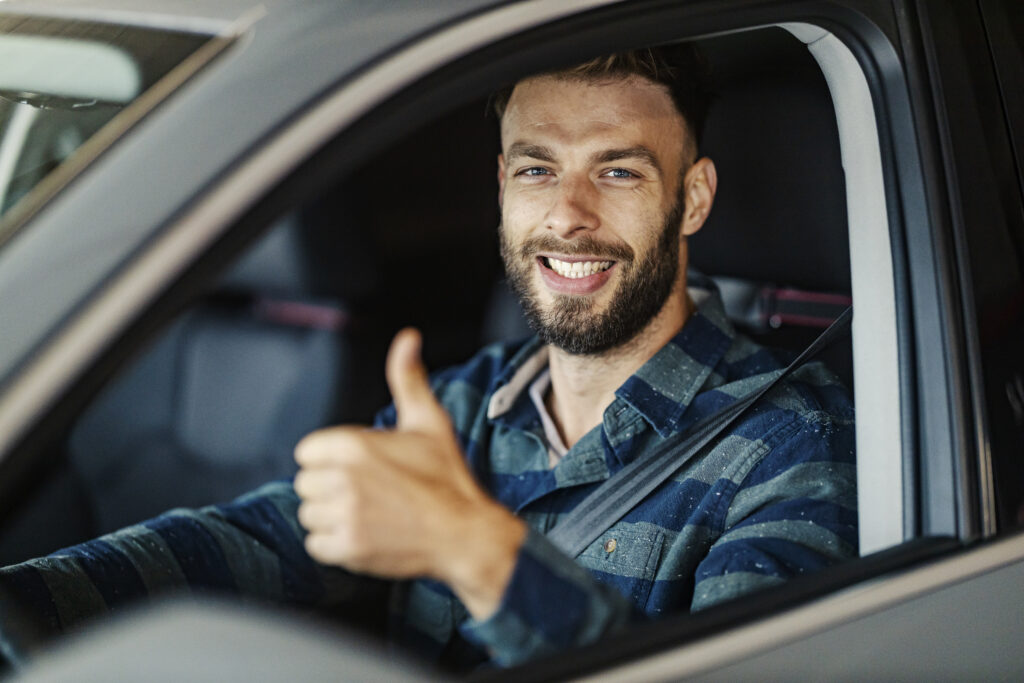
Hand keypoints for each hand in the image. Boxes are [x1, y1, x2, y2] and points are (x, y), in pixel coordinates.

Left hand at [294, 328, 525, 618]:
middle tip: (367, 492)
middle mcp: (345, 478)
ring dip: (331, 517)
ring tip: (366, 513)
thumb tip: (407, 338)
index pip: (307, 451)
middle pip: (305, 483)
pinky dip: (334, 545)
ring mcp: (346, 514)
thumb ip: (407, 378)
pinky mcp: (349, 547)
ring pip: (309, 514)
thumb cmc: (447, 477)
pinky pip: (315, 545)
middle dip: (330, 488)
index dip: (331, 460)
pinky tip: (363, 534)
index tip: (359, 468)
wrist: (465, 532)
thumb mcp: (429, 421)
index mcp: (355, 444)